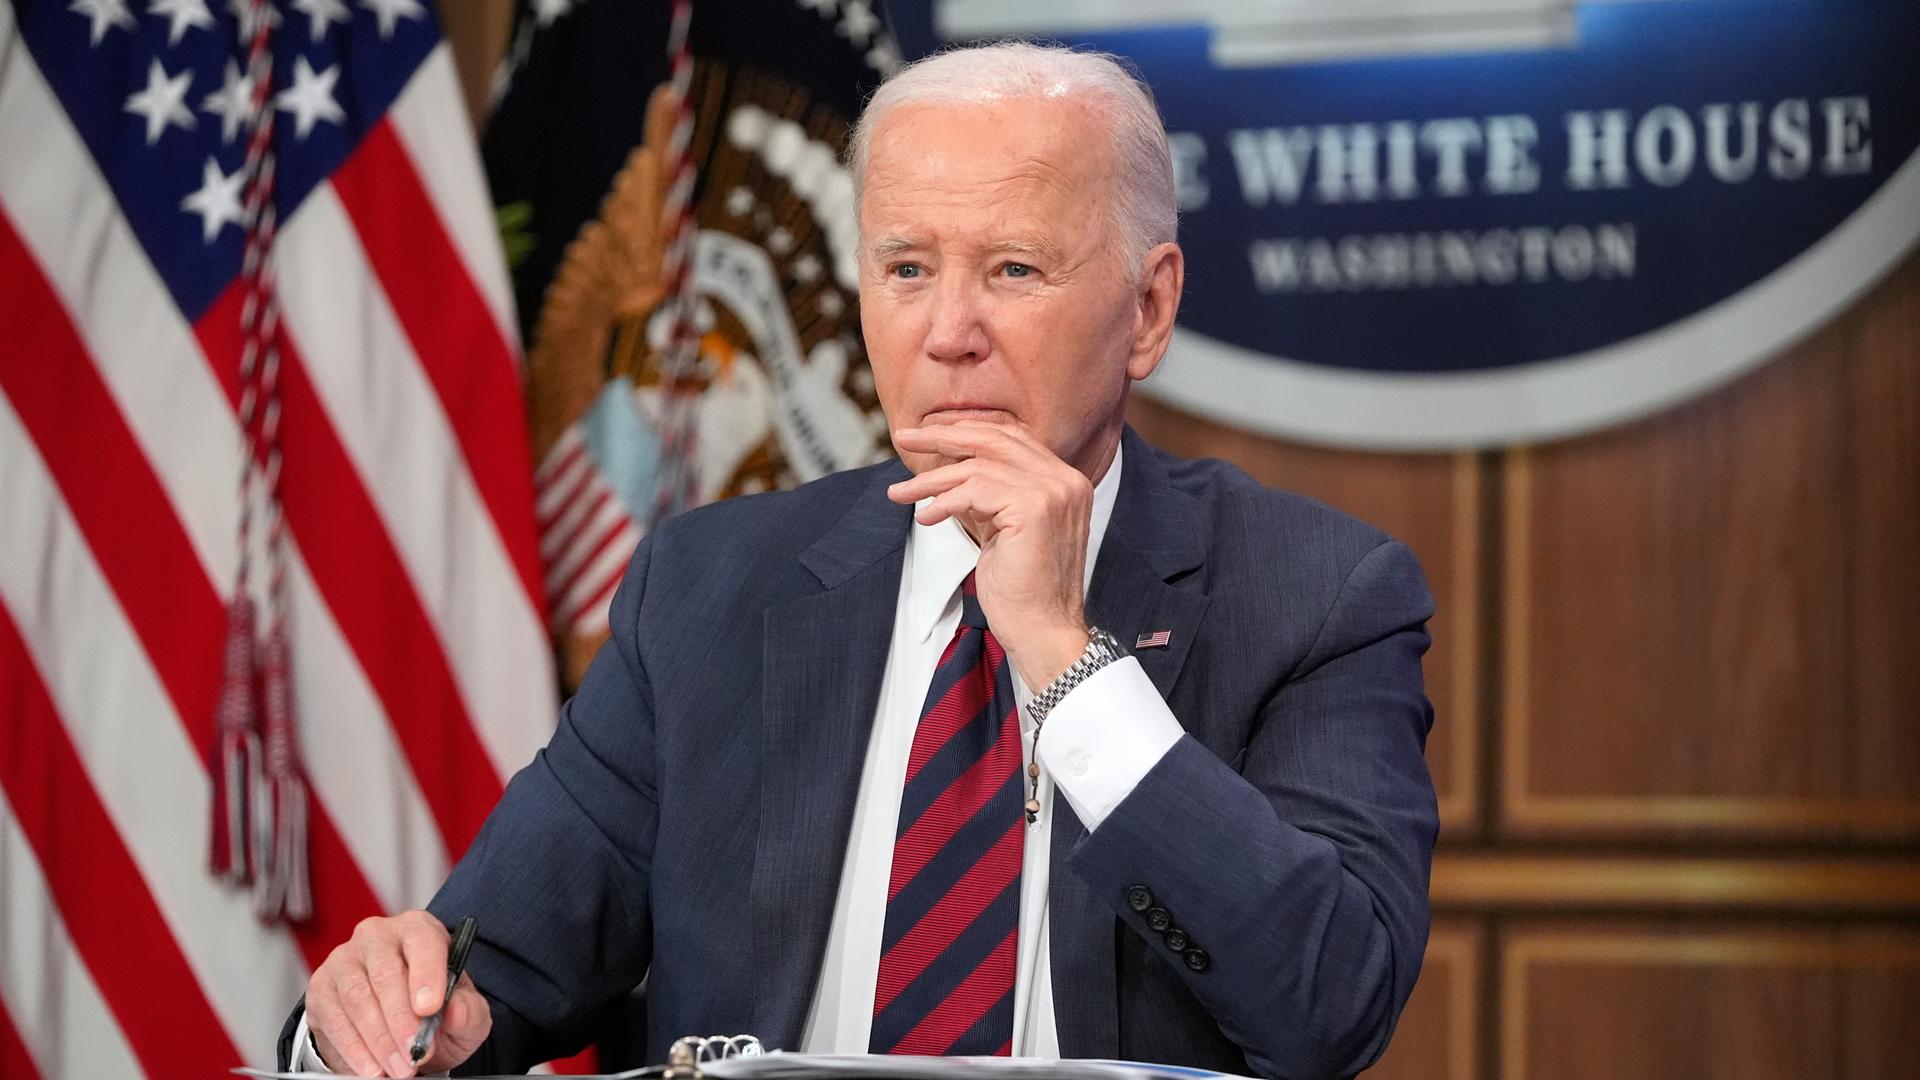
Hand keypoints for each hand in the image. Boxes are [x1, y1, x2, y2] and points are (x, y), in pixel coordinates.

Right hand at [306, 910, 490, 1076]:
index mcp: (419, 930)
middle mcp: (378, 936)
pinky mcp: (321, 986)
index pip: (422, 941)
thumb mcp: (465, 1013)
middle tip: (415, 1052)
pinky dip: (354, 1048)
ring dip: (378, 1040)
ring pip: (358, 998)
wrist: (399, 1026)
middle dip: (401, 1020)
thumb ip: (468, 1011)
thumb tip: (456, 1011)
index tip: (430, 1008)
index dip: (427, 974)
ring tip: (398, 1068)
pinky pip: (334, 1018)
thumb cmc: (435, 1011)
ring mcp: (345, 959)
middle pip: (386, 973)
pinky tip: (371, 1068)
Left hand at [888, 420, 1093, 687]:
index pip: (1010, 437)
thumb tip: (950, 472)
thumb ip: (989, 496)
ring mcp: (1052, 492)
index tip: (927, 436)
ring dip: (931, 480)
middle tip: (903, 438)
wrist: (1044, 631)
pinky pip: (974, 491)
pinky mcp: (1033, 509)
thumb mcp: (1004, 530)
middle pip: (993, 438)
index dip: (966, 431)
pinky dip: (942, 502)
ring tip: (901, 493)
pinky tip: (925, 518)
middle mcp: (1065, 479)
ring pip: (977, 466)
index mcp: (1064, 481)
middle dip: (942, 436)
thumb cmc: (1023, 591)